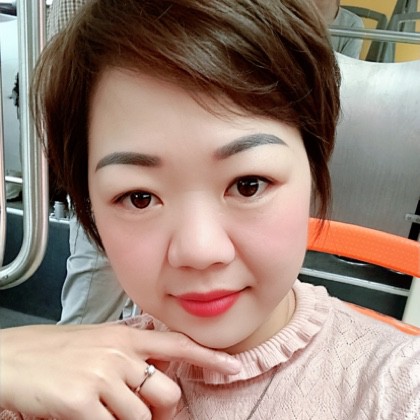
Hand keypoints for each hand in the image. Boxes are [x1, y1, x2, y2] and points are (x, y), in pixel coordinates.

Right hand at [0, 323, 240, 418]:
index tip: (232, 366)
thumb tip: (157, 369)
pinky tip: (91, 415)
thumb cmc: (57, 351)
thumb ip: (132, 351)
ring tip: (108, 410)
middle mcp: (119, 353)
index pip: (177, 344)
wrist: (14, 359)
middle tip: (145, 411)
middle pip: (167, 392)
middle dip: (163, 410)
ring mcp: (101, 376)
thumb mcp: (100, 340)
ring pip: (142, 417)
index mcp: (125, 336)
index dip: (208, 356)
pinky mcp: (81, 401)